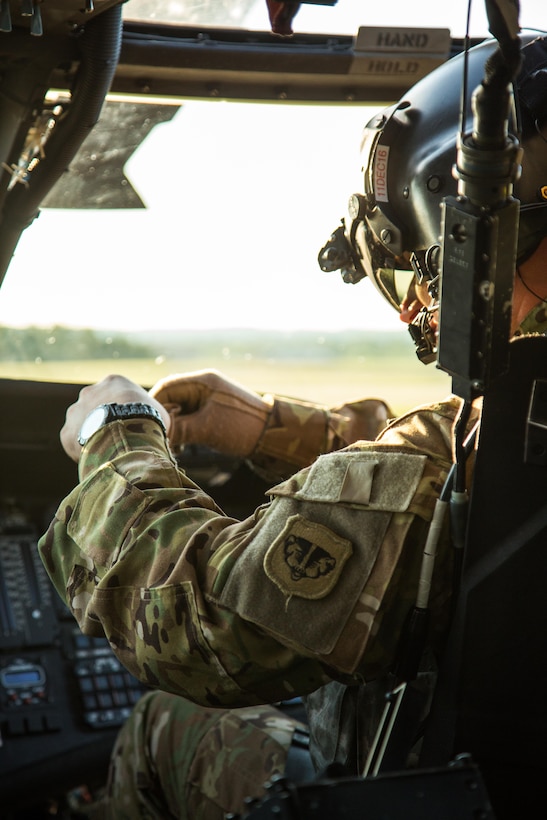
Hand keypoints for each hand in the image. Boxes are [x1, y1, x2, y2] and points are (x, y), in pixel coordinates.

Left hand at [60, 374, 170, 462]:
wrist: (127, 435)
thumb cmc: (148, 421)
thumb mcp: (158, 412)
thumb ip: (149, 415)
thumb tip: (154, 426)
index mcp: (112, 382)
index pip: (117, 396)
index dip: (126, 412)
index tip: (132, 425)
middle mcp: (89, 392)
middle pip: (97, 408)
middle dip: (105, 421)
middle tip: (119, 438)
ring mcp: (75, 412)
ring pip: (83, 425)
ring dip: (93, 435)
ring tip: (108, 451)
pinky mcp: (67, 433)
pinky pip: (75, 444)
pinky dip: (85, 451)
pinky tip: (99, 458)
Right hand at [149, 369, 270, 455]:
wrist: (275, 435)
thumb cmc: (242, 428)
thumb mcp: (206, 429)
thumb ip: (178, 428)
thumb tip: (153, 432)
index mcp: (203, 381)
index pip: (166, 387)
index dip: (153, 406)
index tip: (146, 426)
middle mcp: (204, 385)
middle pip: (171, 398)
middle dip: (164, 418)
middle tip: (160, 439)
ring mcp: (209, 397)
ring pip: (180, 409)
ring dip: (174, 426)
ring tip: (174, 445)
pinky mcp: (214, 410)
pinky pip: (191, 416)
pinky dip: (184, 429)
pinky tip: (182, 445)